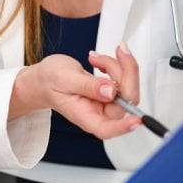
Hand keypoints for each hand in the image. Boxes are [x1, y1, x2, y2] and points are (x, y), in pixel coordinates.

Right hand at [10, 44, 139, 138]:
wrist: (45, 78)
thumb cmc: (49, 81)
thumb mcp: (64, 79)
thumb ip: (87, 86)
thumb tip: (111, 92)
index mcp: (85, 117)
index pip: (107, 129)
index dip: (123, 126)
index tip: (136, 121)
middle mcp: (99, 114)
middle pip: (126, 101)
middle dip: (124, 72)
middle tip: (116, 54)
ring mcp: (107, 104)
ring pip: (128, 86)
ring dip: (117, 66)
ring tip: (95, 58)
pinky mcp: (112, 93)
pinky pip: (125, 79)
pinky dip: (117, 65)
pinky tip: (100, 62)